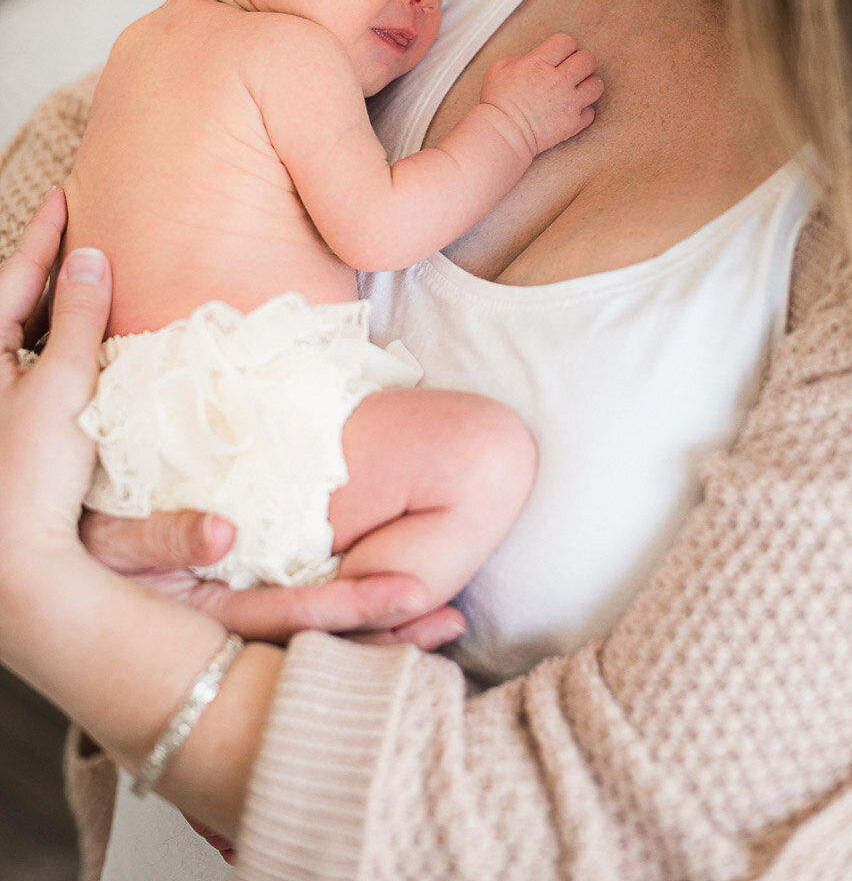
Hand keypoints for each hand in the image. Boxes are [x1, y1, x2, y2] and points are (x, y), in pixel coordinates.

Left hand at [0, 190, 111, 578]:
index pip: (13, 277)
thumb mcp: (60, 383)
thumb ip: (75, 318)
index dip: (44, 234)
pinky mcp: (23, 440)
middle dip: (49, 269)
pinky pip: (44, 376)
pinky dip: (67, 353)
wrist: (17, 565)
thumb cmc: (29, 474)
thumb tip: (91, 259)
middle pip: (15, 308)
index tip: (67, 195)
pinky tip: (97, 353)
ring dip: (60, 313)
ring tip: (96, 285)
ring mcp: (3, 412)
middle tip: (82, 232)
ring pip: (29, 344)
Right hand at [81, 508, 465, 648]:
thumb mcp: (121, 540)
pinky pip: (301, 631)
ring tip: (446, 622)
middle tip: (450, 621)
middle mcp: (224, 641)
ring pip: (315, 646)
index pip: (288, 619)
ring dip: (379, 636)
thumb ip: (167, 536)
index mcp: (202, 621)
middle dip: (381, 635)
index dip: (351, 607)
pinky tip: (403, 616)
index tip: (413, 591)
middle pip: (314, 645)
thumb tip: (224, 536)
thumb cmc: (96, 544)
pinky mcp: (239, 623)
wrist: (69, 568)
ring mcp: (234, 636)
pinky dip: (352, 625)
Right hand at [480, 32, 602, 155]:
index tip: (561, 54)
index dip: (565, 47)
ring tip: (578, 89)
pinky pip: (590, 112)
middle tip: (573, 70)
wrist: (502, 134)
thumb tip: (534, 59)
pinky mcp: (572, 123)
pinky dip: (583, 112)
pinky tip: (572, 110)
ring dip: (588, 85)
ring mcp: (568, 102)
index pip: (566, 42)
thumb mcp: (499, 69)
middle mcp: (557, 80)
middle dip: (581, 62)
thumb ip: (520, 59)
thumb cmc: (497, 104)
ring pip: (596, 85)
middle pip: (588, 60)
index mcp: (538, 63)